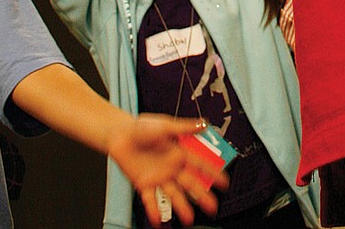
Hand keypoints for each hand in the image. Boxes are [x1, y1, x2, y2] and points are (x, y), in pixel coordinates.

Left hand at [107, 115, 227, 227]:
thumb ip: (184, 127)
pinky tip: (158, 221)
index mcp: (180, 152)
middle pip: (190, 184)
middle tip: (213, 207)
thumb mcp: (165, 125)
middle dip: (202, 196)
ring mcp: (159, 177)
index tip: (225, 183)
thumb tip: (204, 124)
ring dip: (181, 207)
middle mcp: (172, 168)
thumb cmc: (142, 127)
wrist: (120, 134)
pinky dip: (154, 211)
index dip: (213, 172)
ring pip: (173, 195)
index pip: (200, 164)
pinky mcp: (144, 184)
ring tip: (189, 220)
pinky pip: (150, 199)